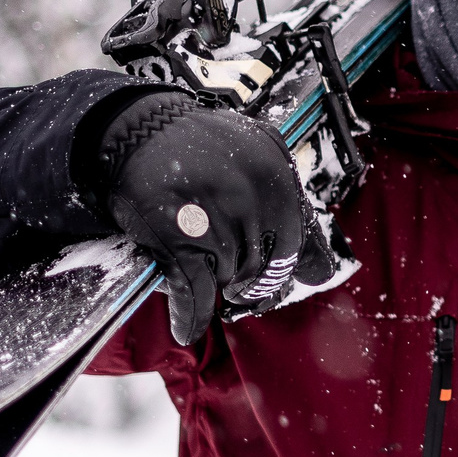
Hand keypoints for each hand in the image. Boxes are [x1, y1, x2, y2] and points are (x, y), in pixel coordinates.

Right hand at [94, 94, 337, 344]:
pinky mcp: (184, 240)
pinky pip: (196, 293)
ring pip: (232, 277)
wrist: (138, 128)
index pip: (300, 238)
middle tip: (242, 287)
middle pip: (269, 265)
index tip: (295, 278)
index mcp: (278, 174)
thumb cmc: (197, 144)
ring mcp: (221, 220)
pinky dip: (191, 316)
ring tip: (209, 275)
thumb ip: (288, 202)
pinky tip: (188, 328)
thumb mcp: (258, 154)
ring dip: (220, 285)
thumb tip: (319, 269)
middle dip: (255, 282)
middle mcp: (257, 197)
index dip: (293, 264)